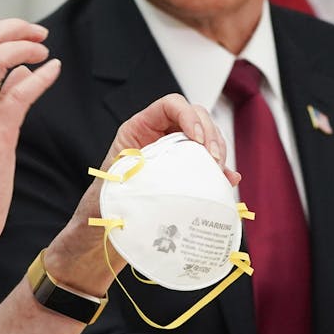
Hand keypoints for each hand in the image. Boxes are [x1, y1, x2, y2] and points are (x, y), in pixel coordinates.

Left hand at [43, 93, 236, 295]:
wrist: (105, 228)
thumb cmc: (105, 204)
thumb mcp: (118, 182)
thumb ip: (141, 175)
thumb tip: (169, 180)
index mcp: (138, 129)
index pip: (170, 105)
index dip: (188, 115)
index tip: (197, 139)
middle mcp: (158, 135)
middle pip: (196, 117)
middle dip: (210, 135)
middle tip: (214, 160)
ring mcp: (174, 152)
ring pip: (206, 138)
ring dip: (218, 151)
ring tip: (219, 172)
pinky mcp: (184, 171)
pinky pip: (208, 162)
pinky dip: (221, 170)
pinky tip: (228, 180)